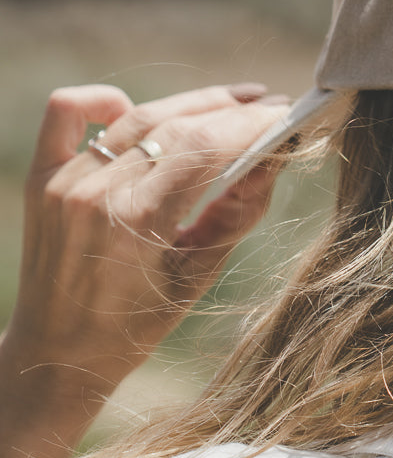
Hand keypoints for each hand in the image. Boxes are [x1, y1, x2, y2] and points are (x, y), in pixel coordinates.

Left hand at [0, 82, 288, 457]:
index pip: (205, 145)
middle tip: (270, 107)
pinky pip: (66, 112)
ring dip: (191, 102)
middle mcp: (96, 191)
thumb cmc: (135, 325)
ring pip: (137, 114)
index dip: (252, 124)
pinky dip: (104, 100)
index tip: (286, 116)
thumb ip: (237, 215)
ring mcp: (64, 180)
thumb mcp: (198, 277)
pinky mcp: (42, 176)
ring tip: (232, 101)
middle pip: (177, 123)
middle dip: (231, 110)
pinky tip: (134, 110)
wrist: (58, 357)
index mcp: (135, 220)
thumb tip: (273, 159)